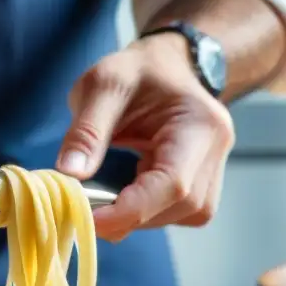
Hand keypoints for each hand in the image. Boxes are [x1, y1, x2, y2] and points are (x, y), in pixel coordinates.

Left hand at [56, 33, 234, 241]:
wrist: (169, 67)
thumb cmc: (138, 71)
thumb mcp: (104, 85)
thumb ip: (87, 130)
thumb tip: (70, 175)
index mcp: (200, 124)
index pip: (173, 183)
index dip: (131, 210)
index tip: (89, 218)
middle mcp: (216, 152)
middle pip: (178, 205)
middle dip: (129, 214)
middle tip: (86, 206)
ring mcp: (214, 171)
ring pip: (178, 215)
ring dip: (136, 215)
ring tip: (105, 194)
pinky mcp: (203, 185)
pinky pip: (175, 213)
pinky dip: (145, 211)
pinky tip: (126, 192)